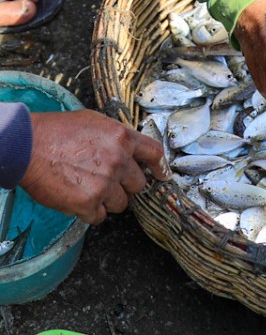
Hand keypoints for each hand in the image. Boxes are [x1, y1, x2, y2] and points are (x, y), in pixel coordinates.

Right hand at [20, 110, 170, 223]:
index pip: (154, 154)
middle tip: (105, 180)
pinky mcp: (89, 203)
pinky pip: (100, 216)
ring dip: (108, 200)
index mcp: (122, 137)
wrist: (29, 146)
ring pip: (121, 203)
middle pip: (138, 184)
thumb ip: (116, 137)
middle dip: (124, 185)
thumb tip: (128, 149)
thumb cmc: (58, 131)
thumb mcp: (95, 122)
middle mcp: (118, 161)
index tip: (162, 176)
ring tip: (87, 187)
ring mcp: (105, 183)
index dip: (160, 167)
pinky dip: (91, 212)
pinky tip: (77, 198)